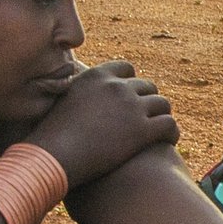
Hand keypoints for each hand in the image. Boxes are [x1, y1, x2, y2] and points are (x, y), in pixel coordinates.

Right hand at [29, 61, 177, 183]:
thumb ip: (75, 92)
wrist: (53, 155)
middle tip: (148, 119)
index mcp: (97, 75)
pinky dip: (172, 133)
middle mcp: (117, 86)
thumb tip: (72, 96)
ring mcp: (131, 107)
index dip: (132, 83)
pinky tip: (168, 142)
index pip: (127, 68)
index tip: (132, 98)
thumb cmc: (50, 135)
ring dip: (162, 116)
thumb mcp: (61, 101)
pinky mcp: (141, 130)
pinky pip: (169, 125)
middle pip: (148, 86)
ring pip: (162, 104)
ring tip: (160, 131)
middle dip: (149, 102)